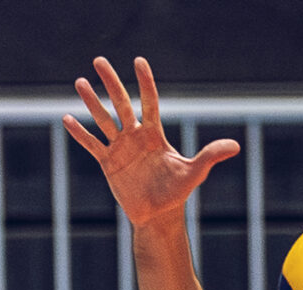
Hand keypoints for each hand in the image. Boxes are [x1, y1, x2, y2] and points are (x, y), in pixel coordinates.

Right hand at [65, 57, 239, 230]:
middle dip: (111, 82)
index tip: (139, 61)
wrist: (158, 215)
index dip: (145, 82)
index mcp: (155, 134)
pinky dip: (80, 133)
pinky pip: (92, 144)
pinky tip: (66, 118)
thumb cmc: (177, 192)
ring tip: (80, 82)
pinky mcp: (108, 163)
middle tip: (99, 61)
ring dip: (91, 102)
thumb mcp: (194, 173)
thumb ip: (210, 156)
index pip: (150, 102)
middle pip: (122, 103)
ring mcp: (120, 148)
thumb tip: (236, 146)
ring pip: (103, 119)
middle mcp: (136, 136)